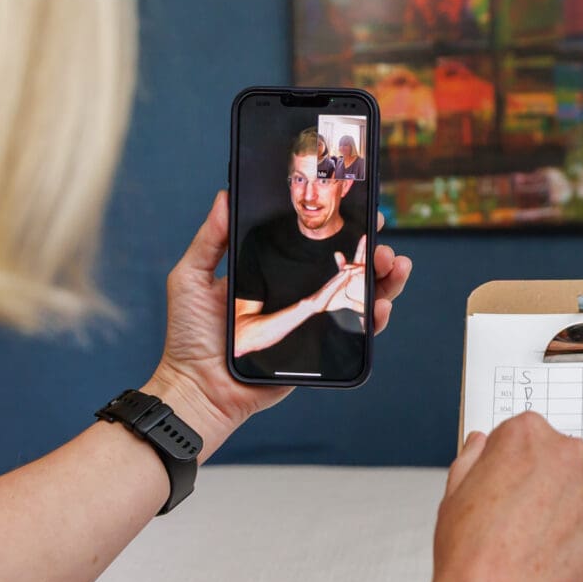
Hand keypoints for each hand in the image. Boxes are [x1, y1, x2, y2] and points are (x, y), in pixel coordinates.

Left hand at [147, 193, 410, 456]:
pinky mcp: (317, 350)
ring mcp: (309, 324)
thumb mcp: (192, 277)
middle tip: (380, 238)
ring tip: (393, 263)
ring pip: (358, 299)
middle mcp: (294, 296)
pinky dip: (373, 318)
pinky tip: (380, 304)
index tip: (359, 211)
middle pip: (346, 271)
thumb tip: (225, 195)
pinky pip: (354, 334)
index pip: (313, 249)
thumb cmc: (189, 336)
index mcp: (272, 276)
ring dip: (383, 280)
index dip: (340, 231)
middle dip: (371, 253)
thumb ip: (211, 238)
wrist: (197, 385)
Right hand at [411, 413, 582, 581]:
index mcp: (525, 435)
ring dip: (568, 514)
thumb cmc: (470, 558)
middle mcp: (567, 454)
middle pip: (561, 461)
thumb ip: (472, 459)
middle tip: (520, 522)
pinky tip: (556, 561)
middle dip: (545, 486)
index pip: (527, 436)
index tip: (506, 488)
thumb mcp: (453, 495)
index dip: (512, 466)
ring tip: (536, 547)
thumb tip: (481, 445)